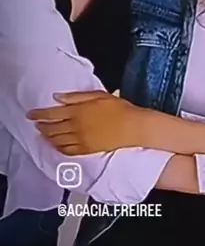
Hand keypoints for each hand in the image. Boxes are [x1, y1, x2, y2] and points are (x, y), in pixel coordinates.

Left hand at [27, 90, 142, 155]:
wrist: (132, 127)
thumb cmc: (118, 108)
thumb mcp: (98, 95)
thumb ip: (76, 97)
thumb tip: (57, 97)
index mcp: (78, 111)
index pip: (52, 113)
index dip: (39, 114)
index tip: (30, 114)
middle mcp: (76, 126)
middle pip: (52, 128)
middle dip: (41, 126)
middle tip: (36, 124)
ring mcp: (80, 139)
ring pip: (57, 140)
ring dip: (47, 137)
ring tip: (43, 134)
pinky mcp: (86, 150)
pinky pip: (67, 151)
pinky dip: (58, 148)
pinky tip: (55, 145)